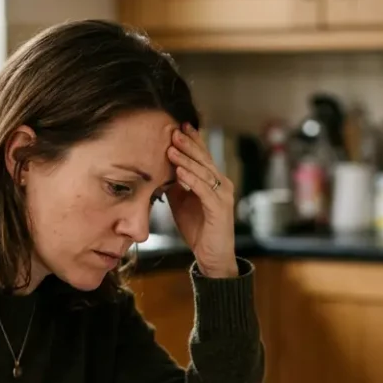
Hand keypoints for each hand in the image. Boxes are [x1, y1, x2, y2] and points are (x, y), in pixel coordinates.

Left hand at [165, 123, 237, 278]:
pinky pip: (204, 191)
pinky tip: (180, 172)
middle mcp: (222, 185)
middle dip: (188, 145)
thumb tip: (160, 170)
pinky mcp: (219, 210)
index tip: (179, 126)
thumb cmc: (198, 229)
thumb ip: (175, 186)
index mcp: (213, 182)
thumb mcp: (182, 202)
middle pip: (204, 160)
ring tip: (172, 148)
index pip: (203, 156)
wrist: (212, 257)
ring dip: (187, 160)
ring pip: (204, 172)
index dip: (192, 141)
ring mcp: (223, 196)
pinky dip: (192, 180)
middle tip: (173, 130)